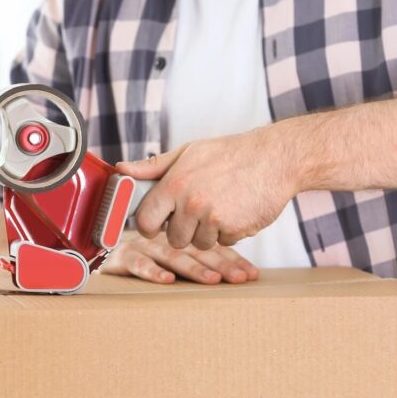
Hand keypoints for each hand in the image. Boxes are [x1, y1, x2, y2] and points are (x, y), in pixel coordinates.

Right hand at [101, 231, 259, 284]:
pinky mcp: (124, 257)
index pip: (213, 246)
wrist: (102, 241)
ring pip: (172, 256)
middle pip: (197, 250)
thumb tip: (239, 270)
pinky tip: (167, 280)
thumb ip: (206, 251)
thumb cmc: (146, 247)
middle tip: (239, 278)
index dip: (232, 260)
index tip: (250, 275)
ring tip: (211, 280)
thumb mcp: (177, 246)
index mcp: (182, 235)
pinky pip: (139, 264)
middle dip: (220, 266)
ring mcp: (145, 247)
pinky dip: (152, 272)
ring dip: (193, 268)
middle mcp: (166, 238)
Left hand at [116, 125, 298, 248]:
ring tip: (220, 207)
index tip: (156, 225)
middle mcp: (191, 203)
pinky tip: (236, 211)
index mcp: (175, 184)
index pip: (145, 221)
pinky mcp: (233, 230)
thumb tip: (121, 169)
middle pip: (174, 239)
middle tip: (198, 212)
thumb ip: (152, 167)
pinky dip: (229, 232)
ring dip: (208, 232)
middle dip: (184, 230)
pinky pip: (223, 243)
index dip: (148, 226)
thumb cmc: (230, 154)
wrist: (275, 158)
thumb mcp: (188, 153)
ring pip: (199, 244)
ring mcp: (212, 219)